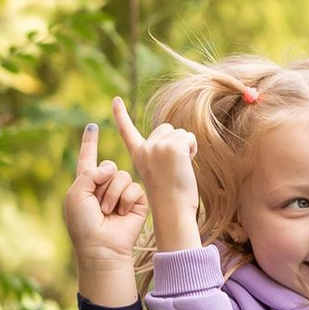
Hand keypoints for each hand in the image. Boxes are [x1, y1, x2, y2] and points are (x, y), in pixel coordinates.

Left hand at [64, 122, 148, 288]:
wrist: (102, 246)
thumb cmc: (84, 224)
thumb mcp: (76, 194)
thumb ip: (89, 173)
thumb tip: (111, 168)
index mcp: (86, 182)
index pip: (88, 157)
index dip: (90, 142)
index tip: (92, 126)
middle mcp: (105, 185)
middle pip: (109, 165)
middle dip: (101, 183)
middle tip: (98, 206)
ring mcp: (122, 192)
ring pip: (122, 175)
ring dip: (111, 195)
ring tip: (108, 212)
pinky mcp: (137, 200)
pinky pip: (133, 187)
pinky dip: (124, 200)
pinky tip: (121, 214)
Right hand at [110, 97, 203, 250]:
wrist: (173, 209)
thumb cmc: (171, 196)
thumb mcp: (159, 170)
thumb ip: (161, 153)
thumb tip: (179, 136)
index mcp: (139, 155)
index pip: (127, 131)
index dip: (121, 115)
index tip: (115, 100)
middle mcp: (145, 148)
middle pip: (166, 128)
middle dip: (175, 142)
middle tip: (174, 167)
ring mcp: (158, 146)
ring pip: (180, 133)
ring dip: (186, 147)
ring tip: (180, 168)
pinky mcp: (173, 147)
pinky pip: (189, 137)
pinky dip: (193, 149)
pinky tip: (186, 165)